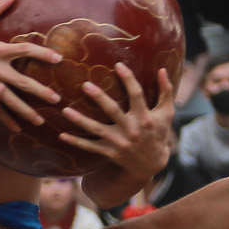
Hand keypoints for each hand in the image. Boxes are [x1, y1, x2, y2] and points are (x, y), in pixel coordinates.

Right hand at [0, 0, 64, 124]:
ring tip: (41, 121)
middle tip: (56, 99)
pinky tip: (18, 129)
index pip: (24, 51)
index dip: (42, 54)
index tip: (58, 59)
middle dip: (40, 92)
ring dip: (26, 112)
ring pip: (10, 101)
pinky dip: (6, 121)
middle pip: (22, 82)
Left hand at [55, 64, 175, 180]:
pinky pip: (90, 147)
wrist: (152, 164)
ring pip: (97, 130)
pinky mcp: (110, 152)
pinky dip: (76, 142)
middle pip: (113, 111)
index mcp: (145, 117)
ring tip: (66, 110)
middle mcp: (132, 130)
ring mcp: (119, 142)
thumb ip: (166, 91)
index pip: (136, 95)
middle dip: (99, 98)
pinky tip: (61, 135)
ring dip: (81, 120)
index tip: (118, 65)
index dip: (128, 79)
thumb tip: (162, 68)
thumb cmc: (158, 132)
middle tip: (85, 85)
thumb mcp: (166, 113)